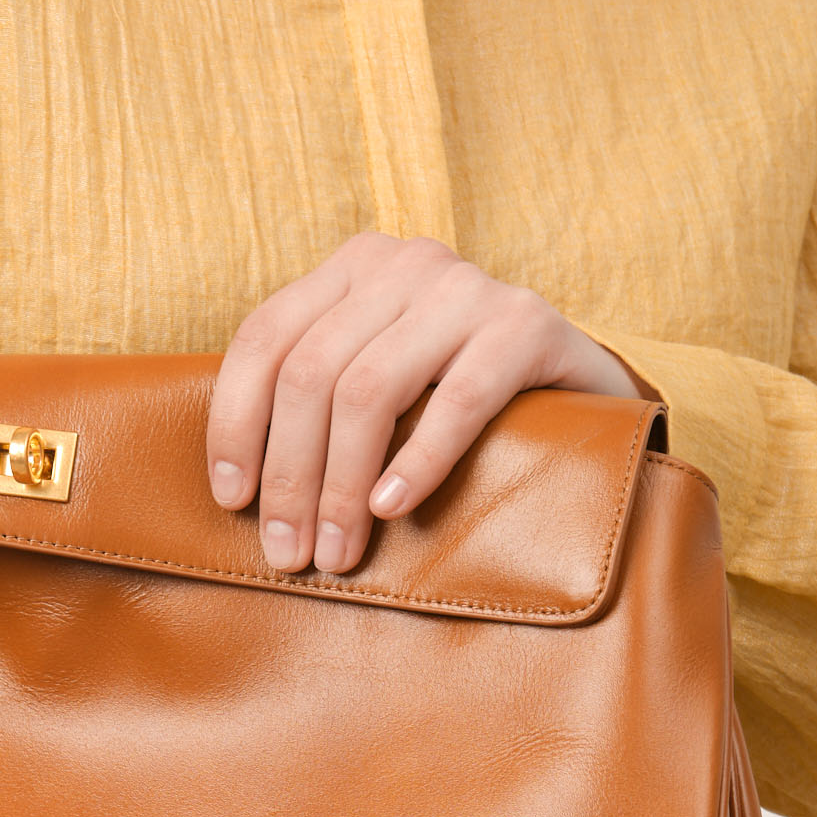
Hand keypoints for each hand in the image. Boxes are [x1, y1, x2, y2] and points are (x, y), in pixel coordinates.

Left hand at [207, 233, 644, 576]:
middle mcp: (405, 263)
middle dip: (290, 476)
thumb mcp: (382, 385)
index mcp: (353, 268)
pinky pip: (456, 401)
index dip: (235, 422)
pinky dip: (417, 462)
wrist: (585, 391)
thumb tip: (240, 493)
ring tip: (339, 552)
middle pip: (311, 373)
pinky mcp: (527, 325)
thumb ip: (318, 405)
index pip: (265, 337)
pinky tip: (393, 509)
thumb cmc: (460, 403)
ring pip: (368, 389)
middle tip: (289, 553)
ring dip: (343, 486)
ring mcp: (468, 288)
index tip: (231, 500)